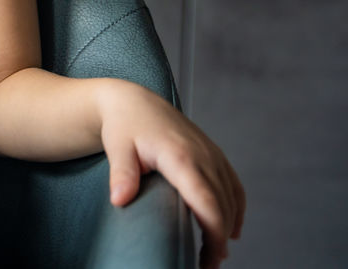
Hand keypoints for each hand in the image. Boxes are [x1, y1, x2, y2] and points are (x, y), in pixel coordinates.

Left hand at [98, 80, 244, 268]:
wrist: (133, 101)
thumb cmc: (123, 126)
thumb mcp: (117, 147)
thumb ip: (121, 174)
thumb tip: (119, 200)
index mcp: (181, 156)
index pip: (206, 201)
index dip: (213, 233)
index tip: (209, 259)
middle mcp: (204, 155)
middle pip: (223, 205)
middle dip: (218, 239)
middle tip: (206, 266)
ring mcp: (212, 154)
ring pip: (231, 197)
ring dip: (227, 227)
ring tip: (213, 255)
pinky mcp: (213, 154)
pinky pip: (233, 185)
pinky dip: (236, 209)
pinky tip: (230, 229)